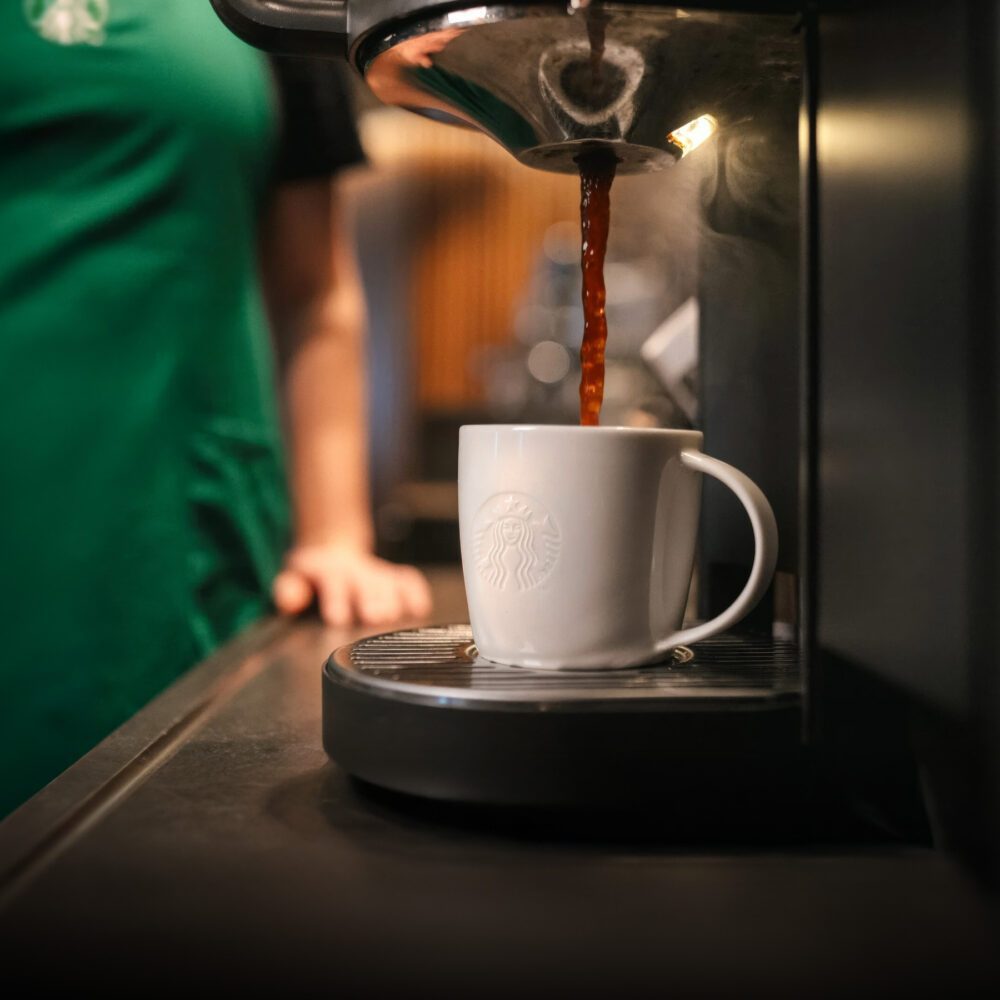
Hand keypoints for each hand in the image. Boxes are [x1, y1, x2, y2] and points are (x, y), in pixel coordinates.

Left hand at [273, 545, 432, 627]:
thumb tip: (289, 602)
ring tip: (393, 616)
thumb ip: (289, 589)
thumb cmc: (313, 575)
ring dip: (393, 600)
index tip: (337, 617)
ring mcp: (378, 574)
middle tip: (373, 615)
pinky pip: (410, 581)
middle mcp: (357, 573)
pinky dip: (416, 593)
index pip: (333, 583)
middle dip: (371, 600)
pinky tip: (418, 609)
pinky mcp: (395, 577)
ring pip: (390, 585)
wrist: (332, 552)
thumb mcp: (293, 577)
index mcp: (330, 572)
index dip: (336, 599)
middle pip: (367, 586)